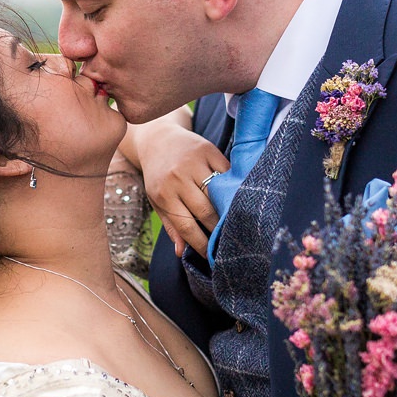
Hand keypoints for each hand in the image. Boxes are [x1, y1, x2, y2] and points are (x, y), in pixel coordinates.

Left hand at [131, 115, 228, 257]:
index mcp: (163, 194)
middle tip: (228, 243)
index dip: (201, 244)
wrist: (158, 139)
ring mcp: (194, 162)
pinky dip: (233, 187)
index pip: (187, 226)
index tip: (212, 257)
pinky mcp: (208, 150)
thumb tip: (181, 252)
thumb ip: (171, 226)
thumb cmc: (158, 176)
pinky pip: (227, 173)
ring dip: (229, 210)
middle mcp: (178, 178)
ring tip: (237, 224)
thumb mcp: (157, 201)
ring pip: (218, 193)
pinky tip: (238, 198)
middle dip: (218, 230)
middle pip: (206, 211)